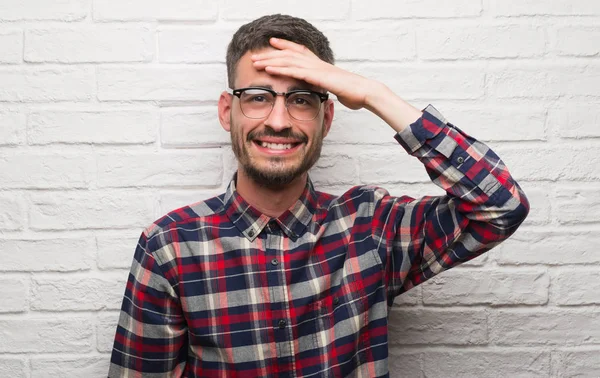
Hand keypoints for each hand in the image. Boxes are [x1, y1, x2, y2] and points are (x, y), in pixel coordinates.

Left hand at [251, 38, 376, 109]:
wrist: (365, 93)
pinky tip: (269, 69)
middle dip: (271, 54)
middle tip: (255, 56)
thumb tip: (325, 93)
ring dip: (270, 61)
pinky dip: (280, 69)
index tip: (272, 44)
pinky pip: (295, 71)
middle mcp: (317, 64)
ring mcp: (317, 69)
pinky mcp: (317, 77)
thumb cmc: (355, 94)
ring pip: (289, 61)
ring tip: (255, 62)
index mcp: (321, 66)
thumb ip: (327, 89)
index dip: (285, 46)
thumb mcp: (336, 90)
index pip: (300, 51)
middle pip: (289, 54)